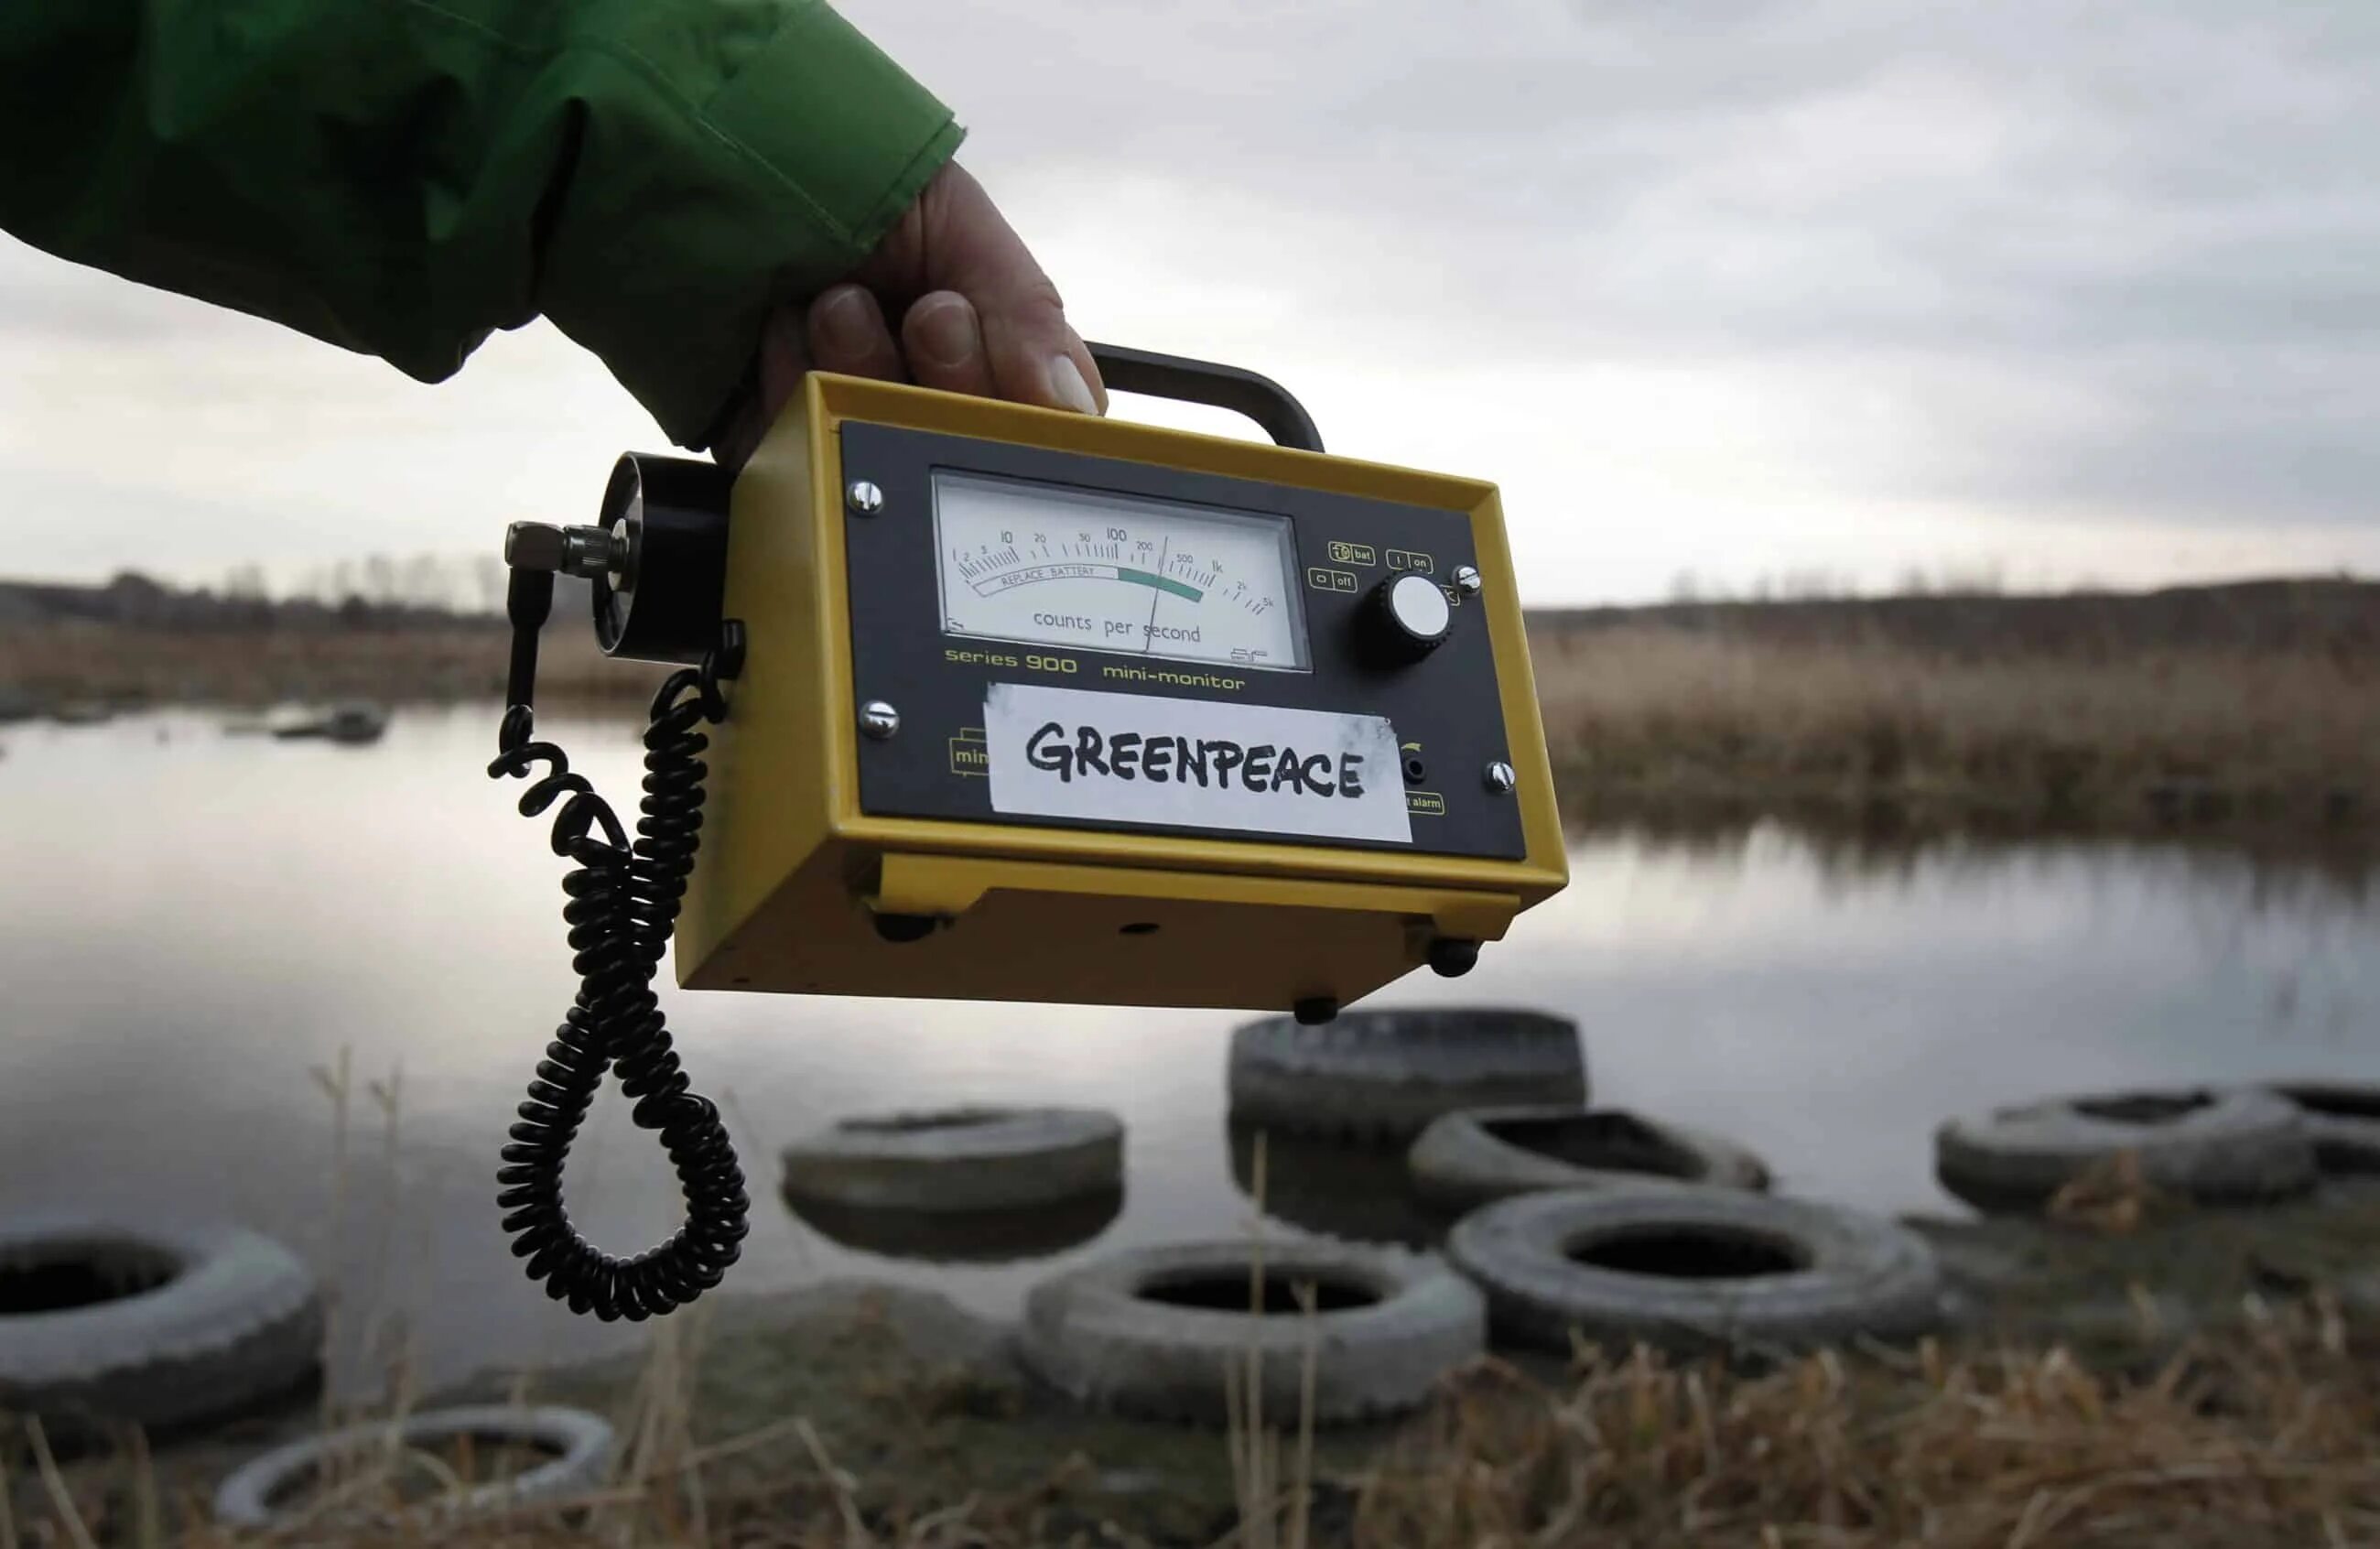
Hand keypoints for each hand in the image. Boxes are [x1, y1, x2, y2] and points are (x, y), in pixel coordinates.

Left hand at [712, 161, 1104, 470]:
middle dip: (934, 371)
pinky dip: (783, 395)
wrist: (699, 155)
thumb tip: (1072, 409)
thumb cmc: (836, 168)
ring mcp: (846, 423)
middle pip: (961, 450)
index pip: (1039, 425)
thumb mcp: (956, 219)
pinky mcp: (773, 450)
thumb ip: (1027, 312)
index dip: (1014, 404)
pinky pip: (796, 464)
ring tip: (828, 302)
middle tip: (912, 309)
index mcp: (985, 349)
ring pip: (878, 457)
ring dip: (853, 366)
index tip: (961, 321)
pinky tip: (773, 334)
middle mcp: (921, 394)